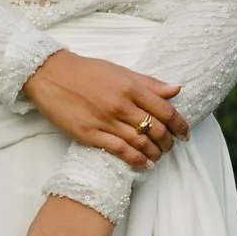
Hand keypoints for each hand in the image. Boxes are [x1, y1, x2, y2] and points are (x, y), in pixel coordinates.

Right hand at [23, 49, 188, 165]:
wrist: (51, 75)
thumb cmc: (87, 71)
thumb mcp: (120, 71)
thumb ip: (149, 83)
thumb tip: (176, 90)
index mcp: (130, 87)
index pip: (165, 110)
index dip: (179, 124)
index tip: (185, 133)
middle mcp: (121, 104)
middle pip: (155, 129)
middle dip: (168, 141)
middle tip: (171, 147)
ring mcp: (105, 120)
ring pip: (140, 142)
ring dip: (154, 153)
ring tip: (158, 157)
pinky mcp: (90, 134)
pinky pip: (120, 151)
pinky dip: (136, 160)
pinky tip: (144, 164)